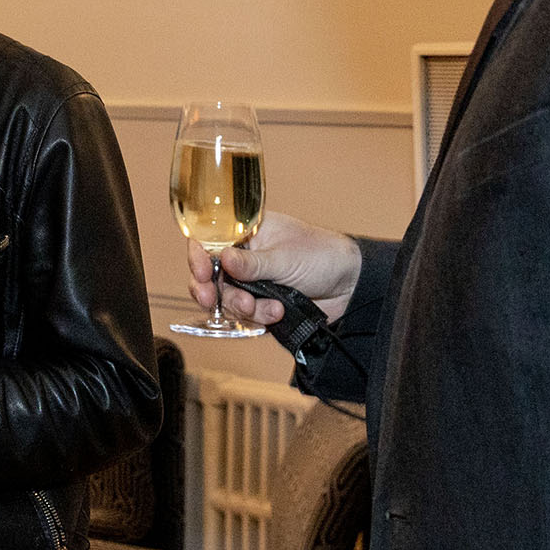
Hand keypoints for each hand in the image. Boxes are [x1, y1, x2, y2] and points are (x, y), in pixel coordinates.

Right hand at [186, 211, 362, 324]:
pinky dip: (259, 317)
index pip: (210, 241)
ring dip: (241, 306)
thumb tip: (222, 258)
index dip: (198, 257)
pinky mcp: (262, 304)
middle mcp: (245, 256)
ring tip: (267, 308)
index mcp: (247, 232)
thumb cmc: (323, 256)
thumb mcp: (286, 258)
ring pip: (227, 298)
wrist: (352, 286)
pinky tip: (277, 313)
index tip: (199, 273)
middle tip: (211, 300)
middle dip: (211, 290)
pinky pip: (246, 315)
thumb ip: (253, 263)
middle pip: (211, 275)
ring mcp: (253, 282)